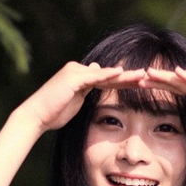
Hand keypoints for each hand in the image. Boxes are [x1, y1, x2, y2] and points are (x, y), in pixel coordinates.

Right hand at [19, 62, 146, 134]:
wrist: (36, 115)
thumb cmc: (53, 112)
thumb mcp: (74, 101)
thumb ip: (85, 91)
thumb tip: (96, 75)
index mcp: (81, 77)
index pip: (107, 80)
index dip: (124, 83)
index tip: (140, 86)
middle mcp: (79, 70)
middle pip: (109, 75)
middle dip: (129, 78)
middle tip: (148, 77)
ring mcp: (76, 72)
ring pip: (105, 74)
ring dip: (125, 75)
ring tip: (142, 75)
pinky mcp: (73, 78)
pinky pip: (94, 77)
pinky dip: (108, 76)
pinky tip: (122, 74)